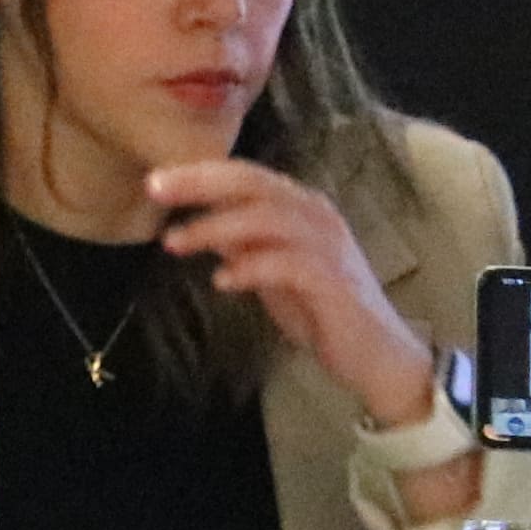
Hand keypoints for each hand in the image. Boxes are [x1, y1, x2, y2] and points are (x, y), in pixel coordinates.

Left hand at [140, 159, 433, 427]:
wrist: (376, 355)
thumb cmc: (321, 311)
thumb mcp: (271, 273)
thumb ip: (242, 247)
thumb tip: (200, 228)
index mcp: (300, 207)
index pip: (246, 177)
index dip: (199, 175)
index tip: (154, 181)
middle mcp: (316, 216)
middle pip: (254, 184)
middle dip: (201, 184)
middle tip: (154, 188)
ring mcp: (328, 246)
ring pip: (268, 218)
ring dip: (216, 227)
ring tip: (174, 243)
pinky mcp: (333, 281)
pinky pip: (288, 264)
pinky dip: (251, 268)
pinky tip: (221, 280)